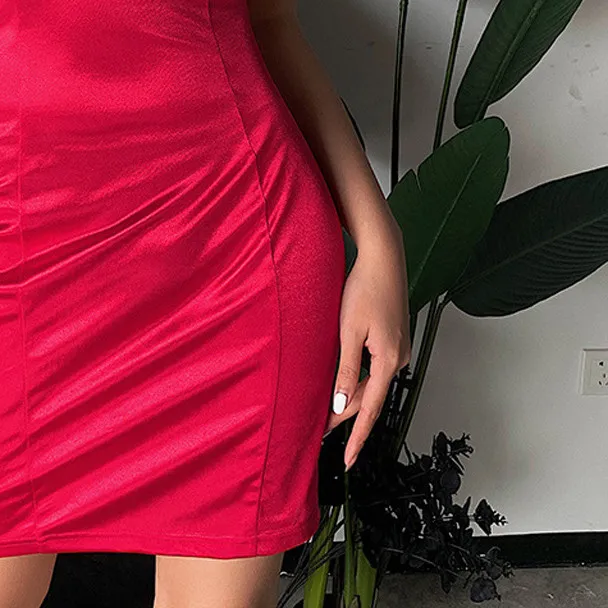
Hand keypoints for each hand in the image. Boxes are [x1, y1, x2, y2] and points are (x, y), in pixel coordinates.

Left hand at [324, 232, 410, 469]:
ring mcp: (397, 349)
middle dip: (347, 417)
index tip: (347, 459)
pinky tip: (344, 383)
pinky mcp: (393, 340)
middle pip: (369, 397)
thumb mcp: (349, 331)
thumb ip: (345, 370)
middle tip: (321, 433)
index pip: (370, 409)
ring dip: (351, 397)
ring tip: (327, 412)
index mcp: (388, 360)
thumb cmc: (364, 289)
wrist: (383, 259)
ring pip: (371, 383)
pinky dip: (358, 379)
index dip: (357, 437)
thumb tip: (339, 404)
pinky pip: (374, 368)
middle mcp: (397, 358)